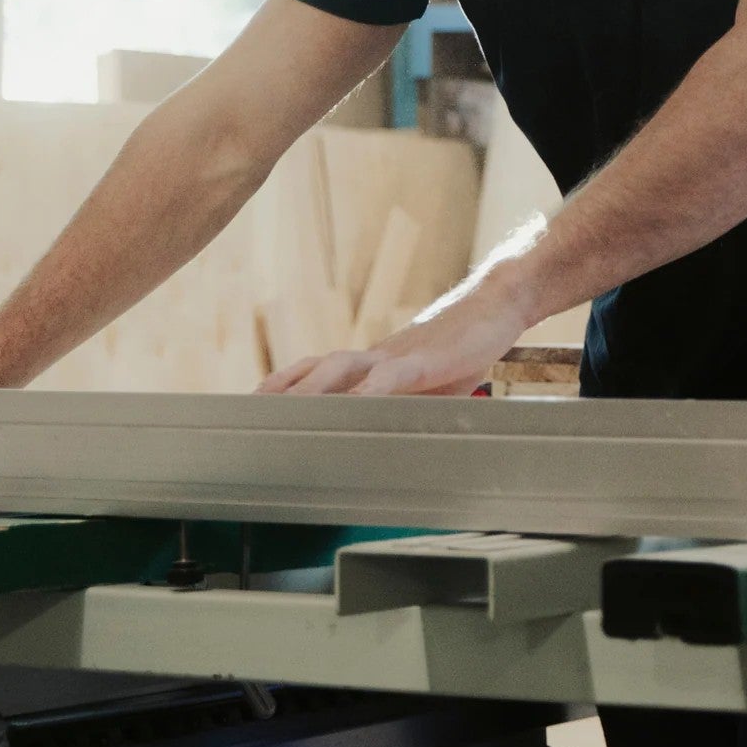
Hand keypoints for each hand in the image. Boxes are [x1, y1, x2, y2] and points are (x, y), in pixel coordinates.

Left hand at [257, 273, 532, 396]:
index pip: (318, 371)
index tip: (253, 407)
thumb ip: (404, 409)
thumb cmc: (461, 349)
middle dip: (283, 389)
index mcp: (373, 364)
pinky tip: (356, 406)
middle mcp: (376, 356)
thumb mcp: (429, 388)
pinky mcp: (425, 359)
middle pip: (317, 367)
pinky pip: (390, 376)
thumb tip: (387, 441)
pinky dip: (370, 391)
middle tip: (251, 412)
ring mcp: (397, 355)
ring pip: (343, 367)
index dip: (285, 386)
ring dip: (312, 389)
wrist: (495, 305)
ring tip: (288, 411)